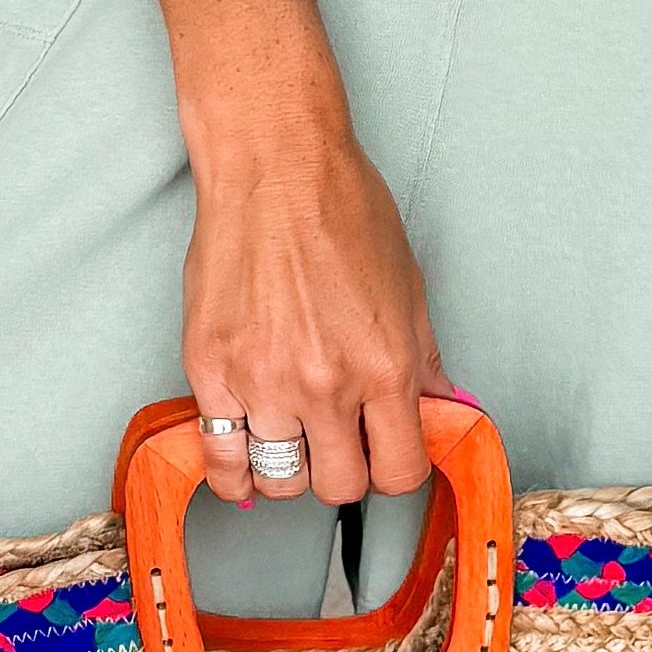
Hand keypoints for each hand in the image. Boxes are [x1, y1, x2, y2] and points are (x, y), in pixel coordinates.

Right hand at [182, 109, 443, 510]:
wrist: (273, 165)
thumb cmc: (342, 208)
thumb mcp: (407, 284)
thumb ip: (423, 359)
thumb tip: (441, 408)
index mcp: (384, 367)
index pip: (400, 471)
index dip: (395, 469)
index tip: (385, 454)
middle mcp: (325, 386)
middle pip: (339, 486)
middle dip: (345, 472)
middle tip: (338, 442)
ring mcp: (263, 382)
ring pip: (280, 480)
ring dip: (291, 468)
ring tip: (292, 437)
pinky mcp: (210, 371)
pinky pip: (219, 460)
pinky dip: (234, 475)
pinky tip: (245, 463)